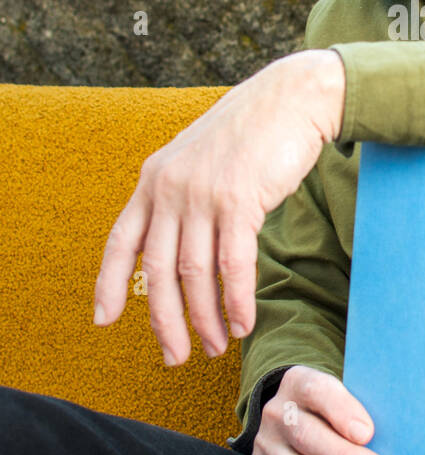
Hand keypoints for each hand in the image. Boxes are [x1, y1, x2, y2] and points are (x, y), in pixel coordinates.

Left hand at [93, 50, 345, 364]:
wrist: (291, 98)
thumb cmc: (252, 133)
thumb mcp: (199, 161)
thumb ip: (182, 197)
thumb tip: (180, 248)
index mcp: (155, 180)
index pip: (121, 241)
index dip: (109, 284)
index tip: (104, 320)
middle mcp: (171, 188)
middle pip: (158, 271)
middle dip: (165, 322)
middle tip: (176, 356)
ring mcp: (203, 194)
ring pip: (195, 274)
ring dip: (206, 319)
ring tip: (215, 345)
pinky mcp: (239, 201)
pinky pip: (232, 265)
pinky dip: (237, 300)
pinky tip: (243, 322)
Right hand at [251, 366, 390, 454]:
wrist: (292, 417)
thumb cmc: (336, 409)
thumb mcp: (344, 396)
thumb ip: (367, 406)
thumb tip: (404, 433)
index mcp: (299, 383)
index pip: (317, 390)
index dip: (342, 411)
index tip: (368, 433)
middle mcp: (277, 412)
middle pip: (307, 434)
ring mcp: (266, 445)